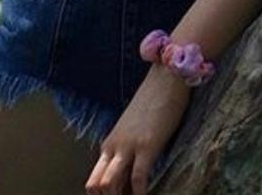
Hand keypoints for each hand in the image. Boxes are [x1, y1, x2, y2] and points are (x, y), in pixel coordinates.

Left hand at [86, 64, 191, 193]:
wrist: (167, 77)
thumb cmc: (154, 101)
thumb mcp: (134, 129)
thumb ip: (129, 150)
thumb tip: (130, 176)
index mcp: (110, 144)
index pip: (95, 180)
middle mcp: (114, 146)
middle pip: (96, 186)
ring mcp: (129, 146)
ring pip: (109, 184)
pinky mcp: (147, 145)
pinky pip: (138, 179)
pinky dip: (140, 193)